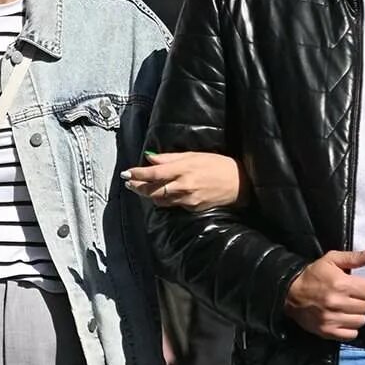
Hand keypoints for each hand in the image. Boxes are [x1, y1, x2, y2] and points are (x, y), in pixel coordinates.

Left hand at [123, 151, 243, 210]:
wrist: (239, 183)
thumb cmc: (217, 164)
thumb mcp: (194, 155)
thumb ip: (170, 158)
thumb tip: (150, 158)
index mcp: (183, 169)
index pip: (153, 173)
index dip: (137, 174)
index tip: (126, 173)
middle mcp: (183, 185)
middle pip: (152, 189)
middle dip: (137, 186)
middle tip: (129, 183)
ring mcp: (187, 199)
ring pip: (160, 199)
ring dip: (148, 194)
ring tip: (141, 189)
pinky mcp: (192, 208)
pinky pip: (173, 205)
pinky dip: (165, 200)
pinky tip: (161, 195)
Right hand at [282, 248, 364, 339]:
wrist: (289, 293)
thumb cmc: (313, 275)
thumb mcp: (331, 260)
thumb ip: (354, 257)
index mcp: (341, 284)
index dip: (364, 288)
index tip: (356, 287)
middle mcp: (337, 303)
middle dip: (361, 301)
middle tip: (351, 298)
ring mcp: (332, 319)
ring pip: (361, 321)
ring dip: (356, 315)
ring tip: (347, 309)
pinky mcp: (327, 331)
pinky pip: (352, 334)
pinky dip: (350, 328)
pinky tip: (343, 319)